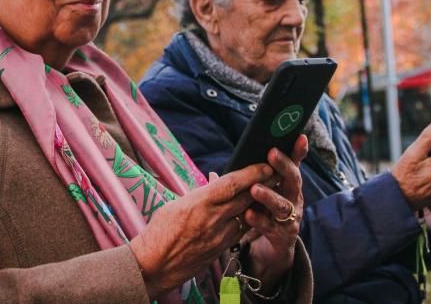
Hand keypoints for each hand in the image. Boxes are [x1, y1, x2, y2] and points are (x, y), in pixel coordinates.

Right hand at [129, 162, 272, 298]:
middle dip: (263, 184)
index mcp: (197, 203)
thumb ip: (198, 193)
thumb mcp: (175, 205)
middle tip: (278, 172)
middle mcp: (211, 219)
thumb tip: (214, 180)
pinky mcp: (220, 250)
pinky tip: (258, 212)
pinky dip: (251, 220)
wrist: (152, 267)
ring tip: (273, 190)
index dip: (251, 173)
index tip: (265, 165)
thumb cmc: (158, 233)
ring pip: (247, 215)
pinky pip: (241, 231)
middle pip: (245, 198)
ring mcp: (218, 237)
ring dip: (261, 202)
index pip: (231, 184)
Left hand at [241, 135, 308, 293]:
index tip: (300, 136)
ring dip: (269, 196)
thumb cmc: (265, 211)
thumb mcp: (259, 193)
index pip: (295, 163)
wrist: (276, 246)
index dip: (298, 150)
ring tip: (255, 189)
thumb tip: (220, 168)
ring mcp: (291, 218)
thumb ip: (247, 181)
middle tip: (271, 153)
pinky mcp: (283, 236)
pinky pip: (271, 227)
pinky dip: (259, 220)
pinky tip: (248, 214)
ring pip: (282, 205)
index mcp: (288, 184)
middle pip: (293, 180)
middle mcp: (294, 198)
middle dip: (283, 166)